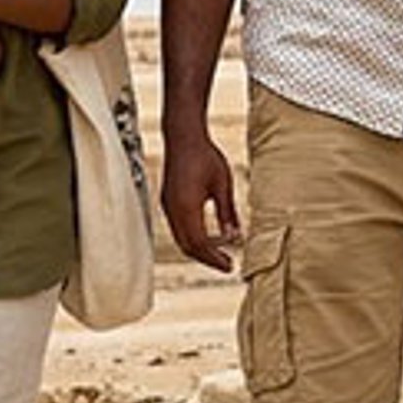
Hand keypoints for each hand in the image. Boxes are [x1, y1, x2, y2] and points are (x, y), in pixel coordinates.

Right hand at [161, 128, 242, 271]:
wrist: (183, 137)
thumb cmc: (204, 156)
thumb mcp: (222, 183)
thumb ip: (227, 211)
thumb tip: (235, 235)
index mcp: (186, 207)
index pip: (199, 243)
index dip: (214, 258)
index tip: (230, 265)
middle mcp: (173, 210)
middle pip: (188, 246)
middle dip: (207, 259)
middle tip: (227, 265)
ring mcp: (167, 206)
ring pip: (181, 239)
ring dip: (199, 250)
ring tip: (220, 254)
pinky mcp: (168, 202)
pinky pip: (178, 229)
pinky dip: (193, 238)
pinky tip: (208, 237)